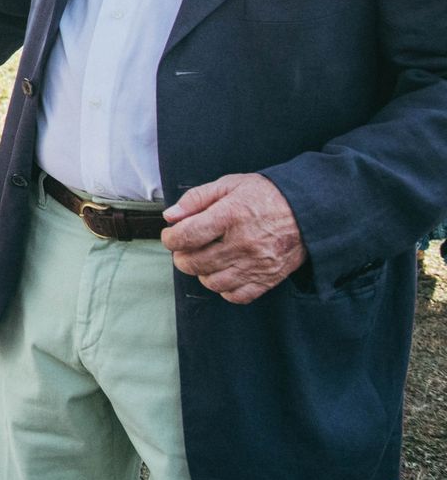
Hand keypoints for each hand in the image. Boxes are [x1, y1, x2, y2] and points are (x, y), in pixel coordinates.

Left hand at [162, 172, 306, 303]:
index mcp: (230, 216)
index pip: (187, 236)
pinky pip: (237, 295)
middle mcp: (243, 243)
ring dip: (200, 273)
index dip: (170, 239)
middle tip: (184, 248)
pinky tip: (223, 273)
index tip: (170, 236)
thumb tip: (171, 216)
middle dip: (181, 257)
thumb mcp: (229, 184)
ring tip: (203, 259)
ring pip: (212, 282)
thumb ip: (196, 198)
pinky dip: (224, 288)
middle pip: (195, 263)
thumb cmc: (266, 195)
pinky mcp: (269, 279)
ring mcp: (257, 264)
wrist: (308, 211)